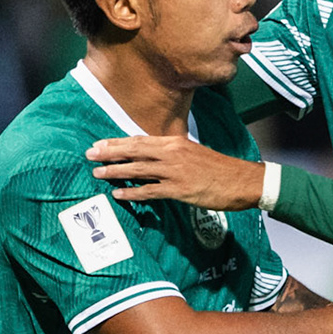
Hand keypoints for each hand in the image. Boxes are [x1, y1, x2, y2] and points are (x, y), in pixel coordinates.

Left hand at [87, 135, 262, 209]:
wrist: (242, 180)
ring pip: (138, 169)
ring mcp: (175, 172)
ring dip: (116, 171)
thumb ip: (173, 154)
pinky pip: (150, 191)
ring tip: (98, 173)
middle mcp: (172, 154)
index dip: (118, 142)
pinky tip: (119, 193)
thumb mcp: (194, 153)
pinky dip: (133, 192)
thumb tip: (153, 158)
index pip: (140, 140)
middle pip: (134, 151)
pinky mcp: (179, 190)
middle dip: (110, 153)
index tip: (99, 144)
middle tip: (90, 155)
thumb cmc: (220, 169)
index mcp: (176, 143)